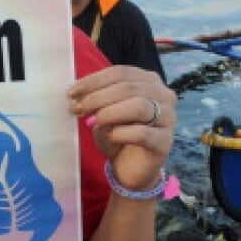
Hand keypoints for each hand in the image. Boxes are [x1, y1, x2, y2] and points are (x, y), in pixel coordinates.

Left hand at [68, 65, 175, 191]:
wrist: (131, 168)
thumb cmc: (118, 135)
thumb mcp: (104, 111)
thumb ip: (96, 98)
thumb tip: (77, 93)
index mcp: (149, 81)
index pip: (120, 72)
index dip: (94, 81)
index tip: (72, 92)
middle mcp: (164, 95)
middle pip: (128, 87)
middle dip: (98, 97)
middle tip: (78, 108)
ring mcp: (168, 118)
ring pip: (139, 106)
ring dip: (110, 113)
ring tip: (93, 122)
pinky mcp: (165, 142)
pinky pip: (142, 133)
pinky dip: (121, 133)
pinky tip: (110, 137)